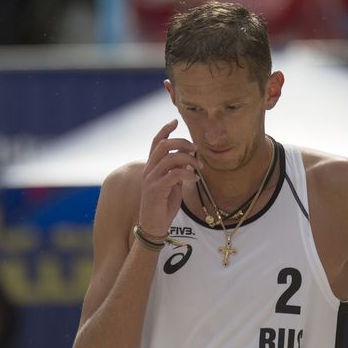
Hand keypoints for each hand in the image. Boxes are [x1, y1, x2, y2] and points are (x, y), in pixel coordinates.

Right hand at [138, 119, 200, 235]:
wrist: (154, 226)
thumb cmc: (164, 205)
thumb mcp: (173, 184)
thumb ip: (178, 170)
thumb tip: (189, 157)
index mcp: (152, 167)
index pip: (156, 143)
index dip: (165, 130)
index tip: (175, 121)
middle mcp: (148, 170)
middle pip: (162, 145)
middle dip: (181, 142)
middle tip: (196, 148)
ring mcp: (150, 179)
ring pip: (169, 158)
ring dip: (188, 159)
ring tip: (199, 166)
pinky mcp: (155, 189)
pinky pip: (174, 174)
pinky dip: (187, 174)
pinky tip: (195, 179)